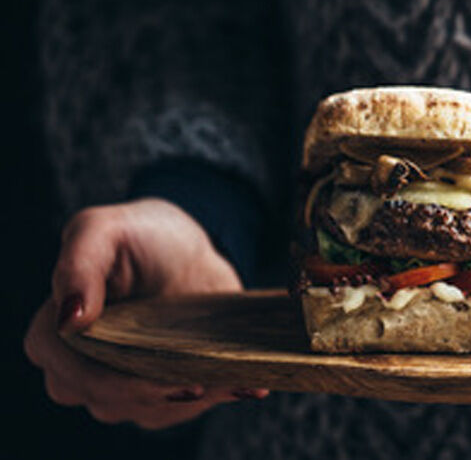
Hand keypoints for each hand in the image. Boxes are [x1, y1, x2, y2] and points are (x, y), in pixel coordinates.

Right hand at [24, 198, 267, 427]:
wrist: (189, 253)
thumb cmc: (140, 234)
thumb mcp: (103, 229)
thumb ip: (77, 264)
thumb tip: (69, 319)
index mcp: (55, 330)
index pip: (67, 371)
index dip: (104, 379)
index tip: (152, 371)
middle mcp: (81, 364)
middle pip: (105, 398)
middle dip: (152, 393)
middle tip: (199, 381)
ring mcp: (120, 381)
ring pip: (146, 410)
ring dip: (190, 399)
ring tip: (232, 380)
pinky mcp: (159, 389)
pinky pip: (180, 408)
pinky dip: (214, 396)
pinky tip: (245, 382)